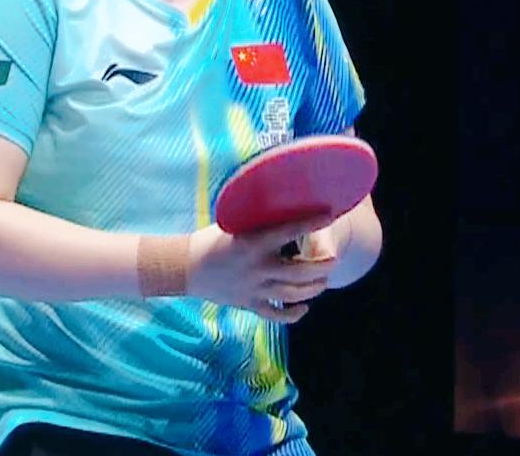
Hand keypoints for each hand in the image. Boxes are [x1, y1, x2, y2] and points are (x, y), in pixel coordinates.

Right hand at [186, 213, 336, 323]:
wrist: (186, 268)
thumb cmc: (210, 241)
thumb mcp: (233, 224)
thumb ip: (257, 222)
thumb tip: (280, 206)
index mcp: (253, 243)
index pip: (290, 231)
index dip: (312, 222)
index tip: (328, 215)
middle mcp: (257, 268)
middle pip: (301, 273)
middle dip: (322, 267)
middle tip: (333, 260)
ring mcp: (254, 289)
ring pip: (293, 295)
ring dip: (313, 289)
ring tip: (322, 281)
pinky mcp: (249, 304)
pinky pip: (276, 314)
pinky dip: (293, 314)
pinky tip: (304, 306)